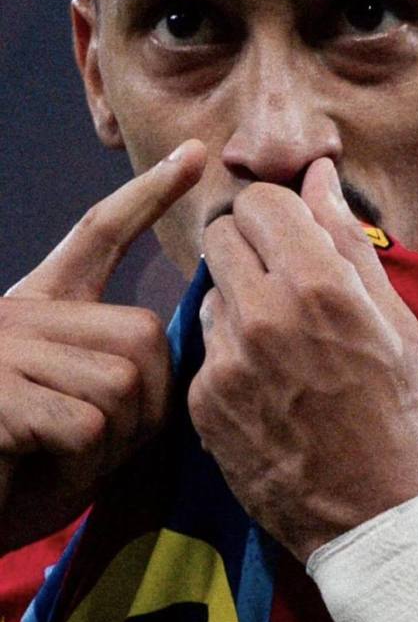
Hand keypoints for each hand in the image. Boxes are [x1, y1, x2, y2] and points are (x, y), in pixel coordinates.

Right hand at [0, 140, 205, 552]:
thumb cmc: (29, 464)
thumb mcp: (84, 406)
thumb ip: (120, 365)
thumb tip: (163, 344)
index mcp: (45, 303)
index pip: (101, 231)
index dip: (149, 193)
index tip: (195, 154)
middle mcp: (23, 312)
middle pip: (141, 334)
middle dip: (146, 403)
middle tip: (102, 441)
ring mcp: (4, 348)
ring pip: (121, 381)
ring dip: (113, 440)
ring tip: (66, 456)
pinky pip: (87, 424)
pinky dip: (83, 463)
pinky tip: (40, 467)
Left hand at [188, 158, 417, 561]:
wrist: (371, 515)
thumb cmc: (397, 410)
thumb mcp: (393, 318)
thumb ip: (348, 238)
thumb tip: (319, 174)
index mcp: (319, 285)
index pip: (260, 201)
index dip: (275, 210)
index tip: (289, 231)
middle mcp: (264, 314)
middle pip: (221, 235)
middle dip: (248, 244)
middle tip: (281, 278)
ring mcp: (227, 359)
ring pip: (210, 288)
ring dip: (238, 297)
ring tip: (278, 338)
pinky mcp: (203, 400)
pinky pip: (205, 344)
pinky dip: (229, 349)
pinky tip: (263, 380)